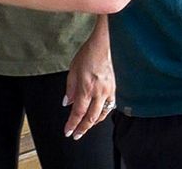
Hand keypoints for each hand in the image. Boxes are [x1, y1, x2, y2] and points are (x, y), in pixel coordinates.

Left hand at [63, 18, 115, 139]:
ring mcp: (108, 92)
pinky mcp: (114, 90)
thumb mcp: (73, 70)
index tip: (68, 132)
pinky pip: (109, 107)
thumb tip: (66, 102)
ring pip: (102, 115)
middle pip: (91, 118)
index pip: (78, 113)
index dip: (72, 125)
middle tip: (76, 134)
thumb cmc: (88, 54)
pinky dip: (102, 114)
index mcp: (86, 88)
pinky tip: (98, 114)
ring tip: (85, 127)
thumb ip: (70, 88)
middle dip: (82, 129)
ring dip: (93, 123)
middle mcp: (99, 93)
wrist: (105, 45)